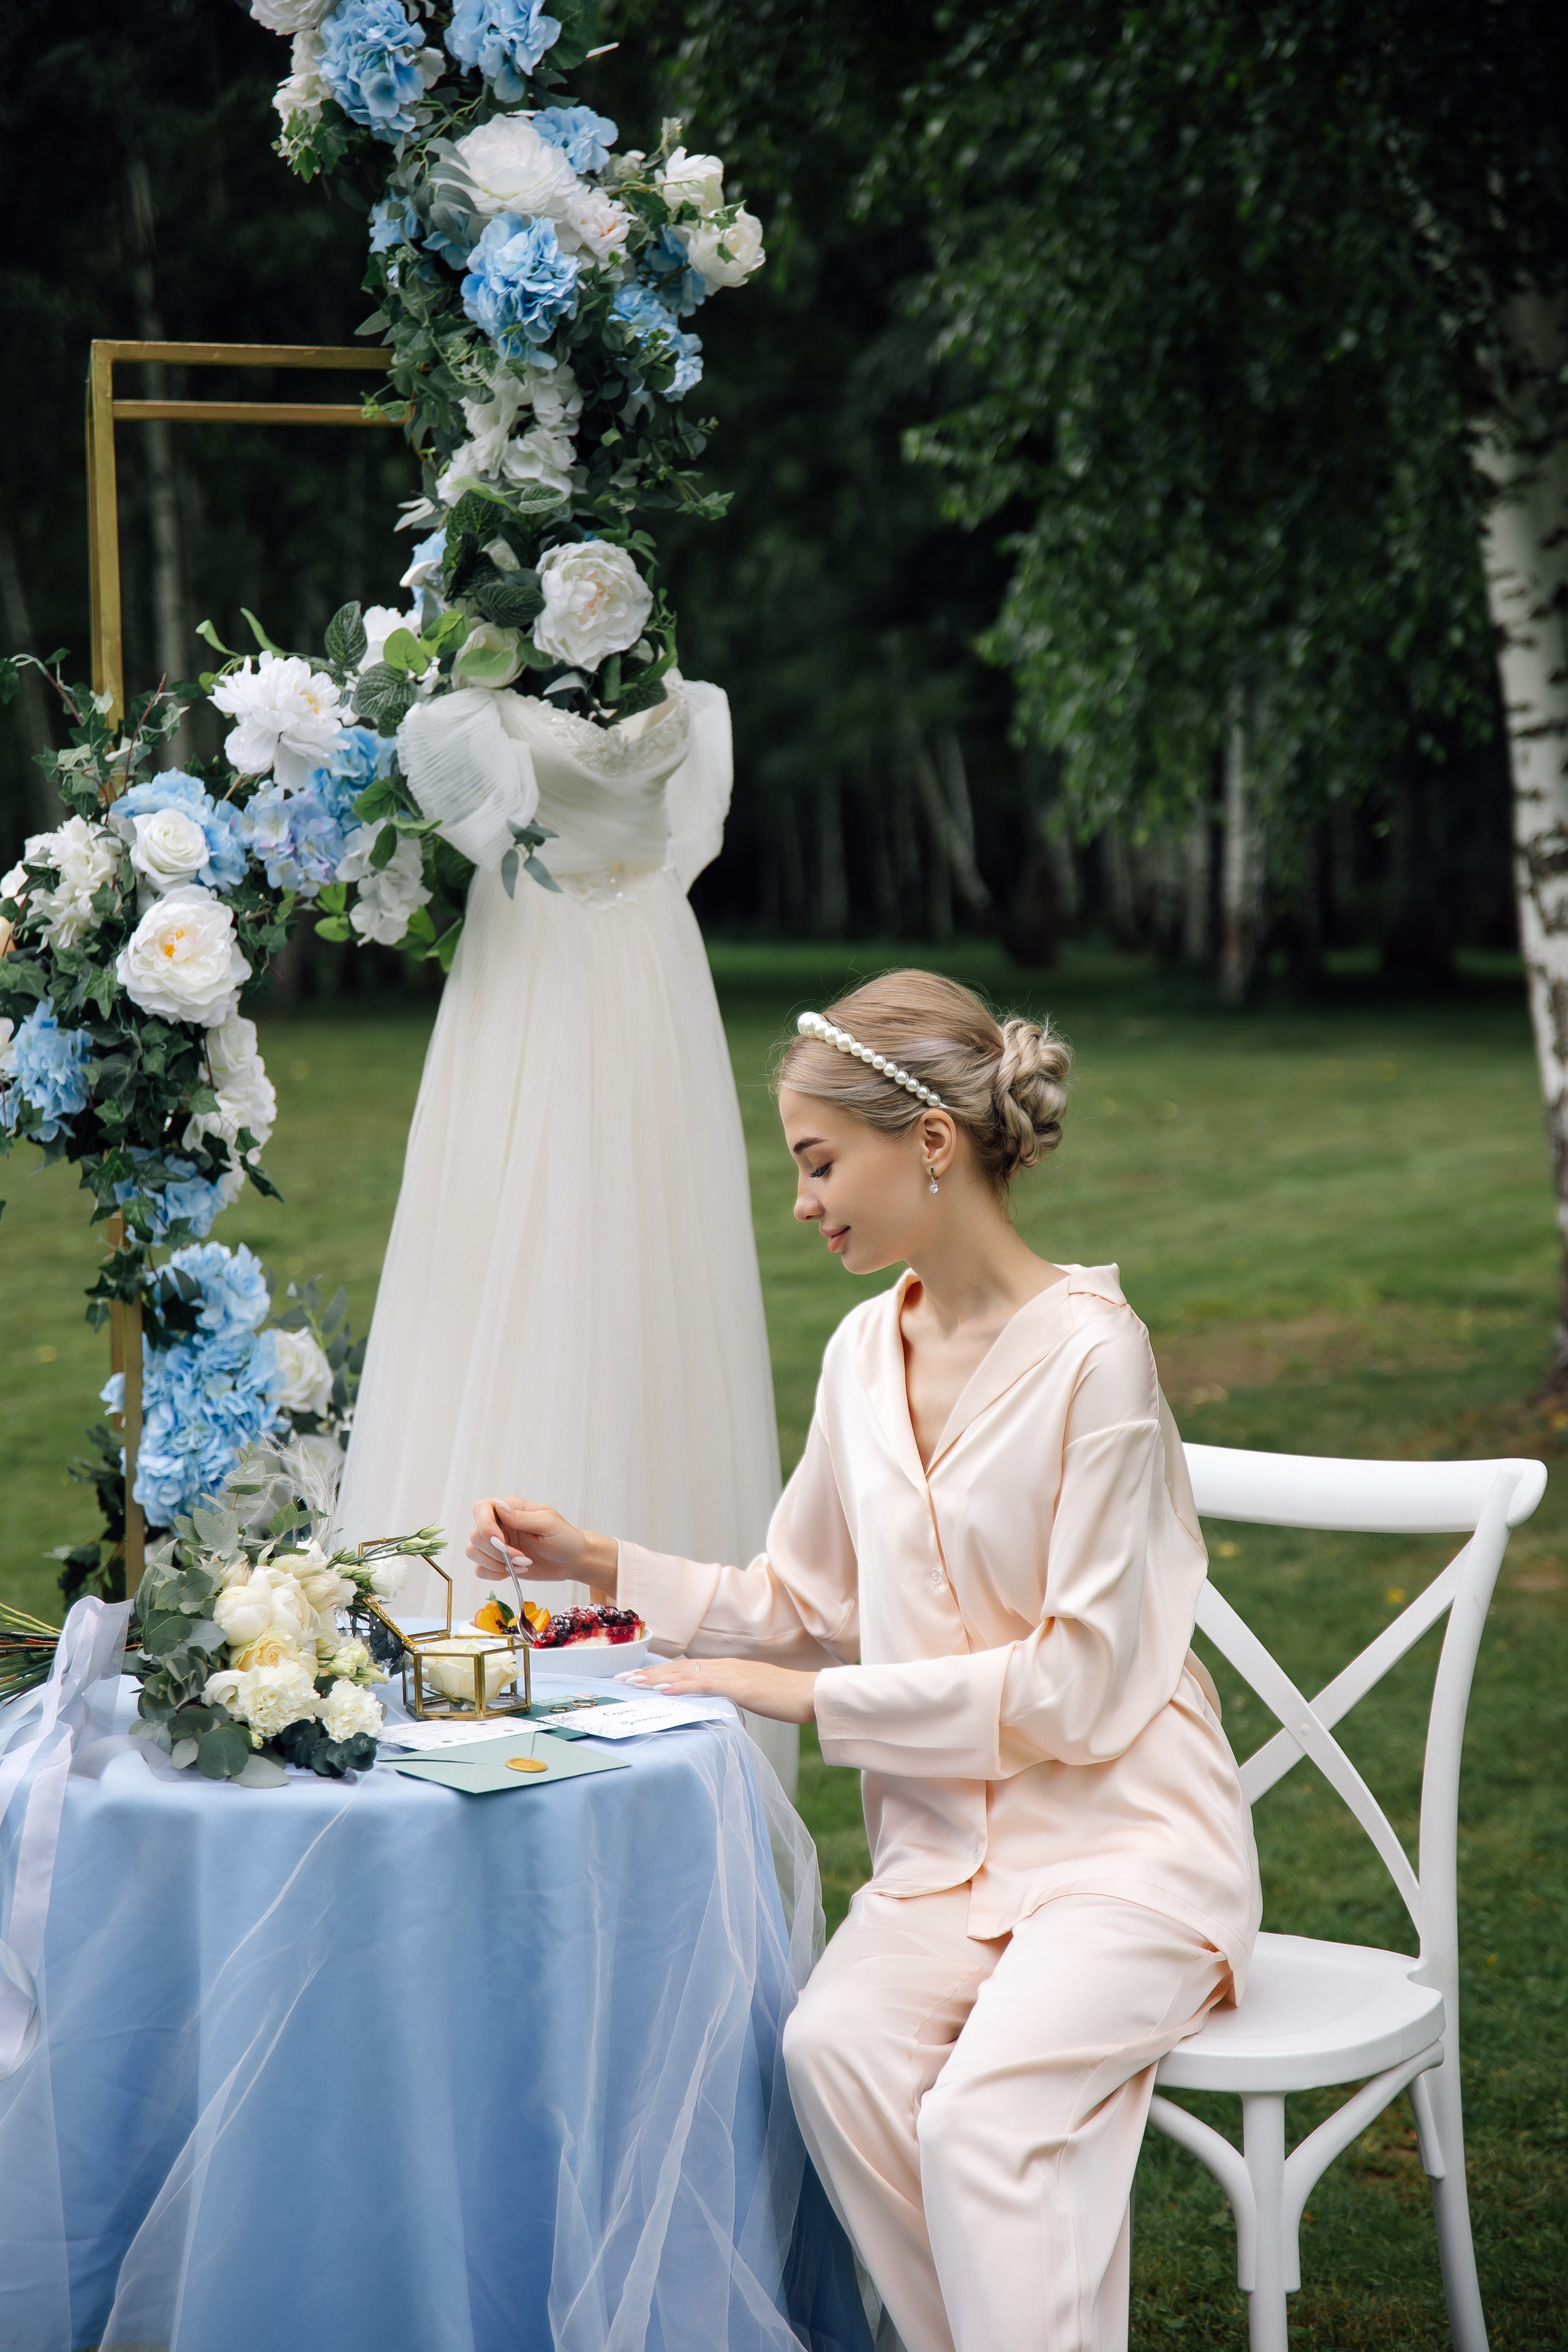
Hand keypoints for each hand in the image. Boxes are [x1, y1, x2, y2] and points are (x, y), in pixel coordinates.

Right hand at [467, 1498, 618, 1595]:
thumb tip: (499, 1508)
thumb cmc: (564, 1537)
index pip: (481, 1509)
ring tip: (522, 1565)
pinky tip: (516, 1572)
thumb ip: (522, 1517)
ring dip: (496, 1564)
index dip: (485, 1525)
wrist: (572, 1560)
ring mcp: (497, 1545)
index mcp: (510, 1508)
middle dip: (496, 1552)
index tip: (500, 1541)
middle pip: (476, 1535)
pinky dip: (495, 1574)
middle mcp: (499, 1525)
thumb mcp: (548, 1523)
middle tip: (522, 1558)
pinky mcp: (497, 1563)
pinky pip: (481, 1570)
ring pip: (474, 1553)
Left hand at [623, 1656, 818, 1724]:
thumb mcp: (751, 1696)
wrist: (811, 1694)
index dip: (660, 1672)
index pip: (686, 1668)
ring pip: (687, 1673)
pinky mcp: (740, 1685)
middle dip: (649, 1673)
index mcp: (727, 1668)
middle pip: (679, 1668)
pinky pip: (705, 1685)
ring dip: (657, 1678)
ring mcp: (732, 1673)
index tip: (637, 1678)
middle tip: (621, 1679)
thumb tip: (711, 1705)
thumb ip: (729, 1696)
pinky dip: (682, 1687)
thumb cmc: (785, 1698)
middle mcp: (725, 1666)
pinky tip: (664, 1691)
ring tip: (633, 1683)